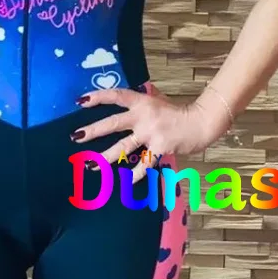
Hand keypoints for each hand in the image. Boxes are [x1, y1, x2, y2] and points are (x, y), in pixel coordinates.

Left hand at [72, 87, 227, 183]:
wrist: (201, 123)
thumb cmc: (177, 112)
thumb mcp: (157, 100)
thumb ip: (140, 102)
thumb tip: (121, 101)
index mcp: (142, 101)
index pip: (116, 96)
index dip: (98, 97)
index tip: (80, 101)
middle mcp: (144, 116)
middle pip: (114, 123)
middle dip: (93, 131)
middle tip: (76, 137)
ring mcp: (151, 133)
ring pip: (124, 147)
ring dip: (106, 157)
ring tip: (91, 166)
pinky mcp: (160, 148)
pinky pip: (144, 164)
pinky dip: (135, 174)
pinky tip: (125, 182)